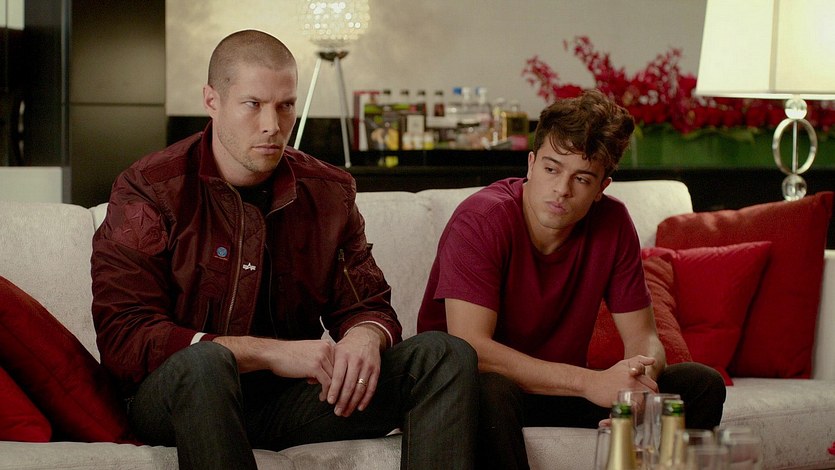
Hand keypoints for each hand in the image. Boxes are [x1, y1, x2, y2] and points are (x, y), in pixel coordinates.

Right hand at [213, 336, 335, 400]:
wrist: (274, 353)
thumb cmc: (289, 356)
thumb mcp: (310, 355)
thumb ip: (321, 363)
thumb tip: (328, 379)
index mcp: (327, 344)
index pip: (339, 363)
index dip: (337, 376)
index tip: (335, 387)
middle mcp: (327, 348)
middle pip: (339, 371)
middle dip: (337, 385)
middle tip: (335, 396)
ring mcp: (322, 357)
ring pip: (335, 378)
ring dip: (332, 391)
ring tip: (328, 399)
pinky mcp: (316, 367)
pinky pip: (327, 383)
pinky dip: (326, 392)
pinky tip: (322, 398)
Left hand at [328, 325, 382, 416]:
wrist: (366, 336)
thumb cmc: (347, 347)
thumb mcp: (334, 351)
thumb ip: (325, 366)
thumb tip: (311, 381)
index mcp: (343, 356)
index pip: (338, 376)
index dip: (334, 390)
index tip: (330, 401)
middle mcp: (356, 360)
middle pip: (350, 385)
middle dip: (343, 400)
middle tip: (337, 411)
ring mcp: (367, 365)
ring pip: (360, 388)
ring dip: (353, 403)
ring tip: (346, 412)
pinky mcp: (376, 370)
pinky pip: (371, 387)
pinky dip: (366, 399)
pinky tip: (359, 407)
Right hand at [586, 355, 657, 407]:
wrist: (591, 383)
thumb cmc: (608, 376)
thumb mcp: (623, 364)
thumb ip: (639, 361)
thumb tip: (653, 360)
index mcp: (636, 372)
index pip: (653, 385)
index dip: (653, 393)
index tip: (649, 397)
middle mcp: (633, 380)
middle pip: (651, 394)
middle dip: (650, 401)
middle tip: (644, 405)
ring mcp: (628, 389)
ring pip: (645, 402)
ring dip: (643, 407)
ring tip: (636, 408)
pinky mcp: (622, 399)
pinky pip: (635, 408)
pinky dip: (635, 411)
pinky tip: (630, 410)